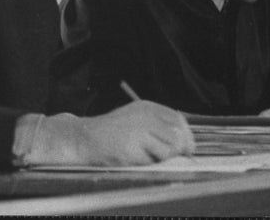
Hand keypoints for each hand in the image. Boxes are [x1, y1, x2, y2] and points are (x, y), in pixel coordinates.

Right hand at [26, 100, 194, 165]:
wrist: (83, 138)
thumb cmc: (110, 135)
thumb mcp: (136, 123)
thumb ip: (158, 128)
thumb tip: (187, 145)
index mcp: (147, 107)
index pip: (179, 120)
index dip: (185, 136)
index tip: (184, 148)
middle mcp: (146, 114)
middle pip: (179, 134)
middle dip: (177, 149)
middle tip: (163, 157)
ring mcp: (141, 128)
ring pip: (171, 147)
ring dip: (162, 157)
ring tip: (142, 155)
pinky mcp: (135, 143)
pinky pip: (156, 158)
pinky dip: (150, 162)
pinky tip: (133, 157)